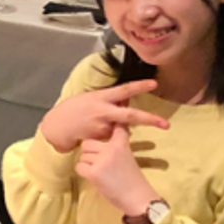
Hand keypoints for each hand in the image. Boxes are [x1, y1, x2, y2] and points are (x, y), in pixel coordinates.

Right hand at [38, 79, 169, 153]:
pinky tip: (95, 130)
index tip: (154, 84)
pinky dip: (109, 133)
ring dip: (118, 125)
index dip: (139, 87)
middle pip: (131, 116)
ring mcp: (102, 126)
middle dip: (150, 120)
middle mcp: (104, 112)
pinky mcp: (101, 139)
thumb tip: (125, 98)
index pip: (124, 90)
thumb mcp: (89, 97)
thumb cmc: (72, 108)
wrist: (57, 127)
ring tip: (98, 122)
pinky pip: (111, 135)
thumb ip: (107, 99)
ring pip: (121, 127)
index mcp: (101, 97)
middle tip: (166, 124)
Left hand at [75, 126, 159, 215]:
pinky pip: (79, 166)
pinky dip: (84, 172)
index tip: (110, 122)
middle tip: (99, 162)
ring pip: (83, 155)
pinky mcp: (93, 172)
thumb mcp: (127, 157)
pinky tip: (94, 177)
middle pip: (87, 143)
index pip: (115, 127)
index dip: (110, 126)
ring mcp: (101, 160)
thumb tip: (104, 138)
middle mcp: (110, 149)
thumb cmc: (133, 179)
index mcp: (121, 144)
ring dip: (88, 164)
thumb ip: (116, 147)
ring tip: (100, 172)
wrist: (138, 198)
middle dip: (90, 152)